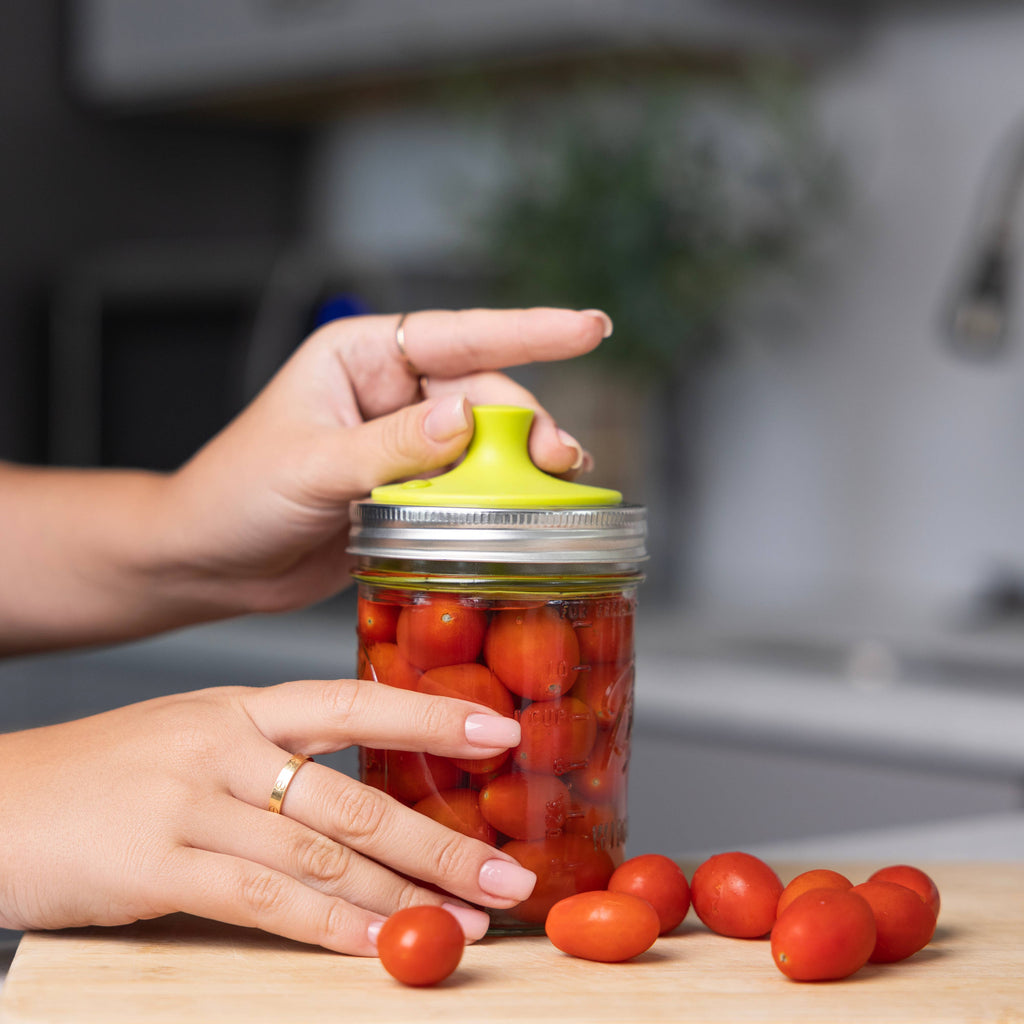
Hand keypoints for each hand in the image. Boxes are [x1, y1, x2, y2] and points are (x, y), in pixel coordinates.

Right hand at [0, 679, 534, 952]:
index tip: (501, 732)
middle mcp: (226, 742)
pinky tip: (376, 948)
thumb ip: (273, 762)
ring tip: (465, 922)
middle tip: (509, 873)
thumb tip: (364, 809)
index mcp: (242, 706)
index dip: (432, 714)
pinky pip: (262, 899)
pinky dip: (328, 929)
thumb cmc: (106, 776)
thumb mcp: (195, 740)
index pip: (355, 700)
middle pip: (355, 795)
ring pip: (321, 854)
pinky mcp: (154, 861)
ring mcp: (190, 799)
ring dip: (401, 898)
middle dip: (441, 841)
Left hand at [157, 307, 611, 617]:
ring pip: (482, 445)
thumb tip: (466, 420)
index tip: (591, 327)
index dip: (529, 328)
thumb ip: (391, 447)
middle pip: (482, 395)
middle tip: (560, 459)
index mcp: (360, 357)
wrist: (209, 563)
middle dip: (525, 425)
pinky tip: (525, 514)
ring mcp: (402, 443)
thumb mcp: (311, 467)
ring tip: (556, 488)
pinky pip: (467, 489)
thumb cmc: (234, 496)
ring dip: (518, 467)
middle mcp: (388, 393)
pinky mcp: (408, 491)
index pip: (457, 334)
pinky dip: (497, 502)